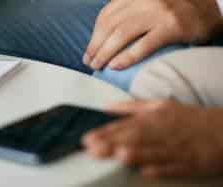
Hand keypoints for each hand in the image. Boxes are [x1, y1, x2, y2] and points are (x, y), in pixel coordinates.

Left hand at [83, 0, 222, 70]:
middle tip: (90, 63)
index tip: (88, 50)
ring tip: (98, 66)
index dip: (94, 35)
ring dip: (106, 53)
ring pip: (121, 35)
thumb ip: (129, 9)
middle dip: (95, 47)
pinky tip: (116, 66)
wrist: (213, 3)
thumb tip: (104, 33)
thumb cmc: (178, 6)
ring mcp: (157, 12)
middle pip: (110, 26)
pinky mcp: (171, 27)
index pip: (105, 15)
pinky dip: (127, 57)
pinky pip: (143, 45)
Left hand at [83, 100, 222, 178]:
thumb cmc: (188, 119)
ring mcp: (177, 149)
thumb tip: (106, 108)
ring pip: (153, 152)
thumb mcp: (160, 105)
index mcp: (155, 117)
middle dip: (113, 143)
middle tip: (93, 148)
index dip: (105, 132)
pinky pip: (174, 168)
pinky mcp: (192, 164)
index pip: (125, 125)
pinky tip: (146, 172)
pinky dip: (161, 169)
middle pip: (135, 138)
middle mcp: (164, 131)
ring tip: (118, 155)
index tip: (87, 138)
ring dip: (135, 154)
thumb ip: (131, 107)